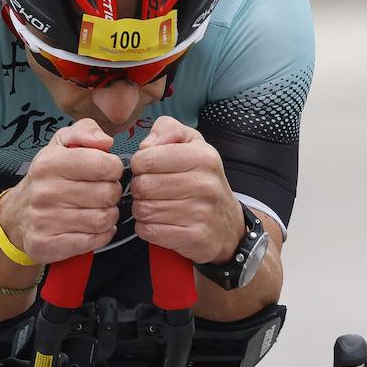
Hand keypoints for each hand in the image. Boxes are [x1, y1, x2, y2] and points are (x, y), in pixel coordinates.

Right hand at [0, 118, 123, 263]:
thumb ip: (85, 131)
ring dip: (108, 215)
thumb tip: (105, 142)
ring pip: (103, 219)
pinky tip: (92, 227)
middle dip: (111, 193)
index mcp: (50, 162)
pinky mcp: (46, 244)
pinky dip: (101, 235)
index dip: (112, 169)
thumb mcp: (61, 144)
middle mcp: (44, 191)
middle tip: (101, 193)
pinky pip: (93, 240)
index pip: (105, 165)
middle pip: (108, 194)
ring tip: (97, 209)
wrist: (17, 215)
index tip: (104, 172)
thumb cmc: (48, 177)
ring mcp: (44, 220)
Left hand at [129, 116, 244, 264]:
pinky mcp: (195, 237)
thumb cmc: (201, 179)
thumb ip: (167, 130)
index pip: (147, 158)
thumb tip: (146, 145)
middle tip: (150, 191)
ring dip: (142, 209)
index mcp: (203, 157)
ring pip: (144, 210)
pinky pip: (150, 231)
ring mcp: (202, 213)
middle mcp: (206, 184)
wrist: (227, 224)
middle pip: (143, 186)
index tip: (148, 169)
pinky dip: (147, 228)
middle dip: (139, 189)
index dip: (139, 164)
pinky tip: (159, 222)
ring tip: (156, 206)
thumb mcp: (191, 144)